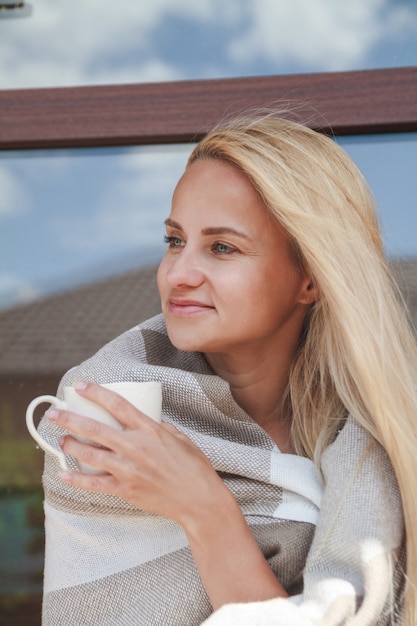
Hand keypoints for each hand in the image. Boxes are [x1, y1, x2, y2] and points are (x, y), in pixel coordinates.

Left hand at [49, 381, 223, 525]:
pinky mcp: (125, 489)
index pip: (117, 405)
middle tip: (54, 413)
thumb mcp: (181, 438)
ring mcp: (128, 469)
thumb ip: (160, 427)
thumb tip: (147, 422)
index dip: (96, 392)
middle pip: (94, 428)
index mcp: (149, 430)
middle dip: (70, 419)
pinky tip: (65, 474)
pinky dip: (77, 480)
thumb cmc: (194, 468)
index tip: (80, 386)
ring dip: (71, 446)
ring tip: (61, 439)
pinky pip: (94, 484)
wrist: (199, 501)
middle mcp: (135, 447)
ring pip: (90, 454)